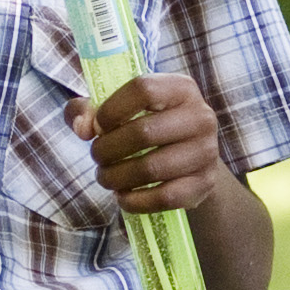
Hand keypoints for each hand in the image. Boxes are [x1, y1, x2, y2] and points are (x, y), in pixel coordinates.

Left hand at [86, 70, 233, 214]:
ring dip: (116, 177)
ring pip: (150, 169)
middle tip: (97, 157)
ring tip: (106, 177)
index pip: (143, 90)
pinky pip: (163, 197)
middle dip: (107, 149)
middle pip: (143, 133)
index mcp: (181, 88)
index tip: (98, 127)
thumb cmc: (149, 126)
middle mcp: (201, 116)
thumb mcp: (122, 109)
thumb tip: (82, 128)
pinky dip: (135, 201)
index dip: (111, 110)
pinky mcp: (205, 183)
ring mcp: (206, 151)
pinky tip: (123, 196)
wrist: (190, 157)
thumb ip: (89, 111)